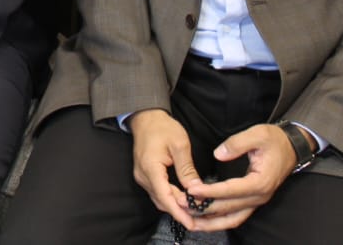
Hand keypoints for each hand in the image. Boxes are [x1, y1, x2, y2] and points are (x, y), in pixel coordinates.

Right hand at [129, 108, 202, 231]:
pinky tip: (183, 200)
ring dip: (176, 206)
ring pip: (160, 198)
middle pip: (162, 201)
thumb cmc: (162, 127)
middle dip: (181, 211)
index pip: (165, 197)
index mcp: (151, 168)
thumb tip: (196, 189)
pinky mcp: (145, 175)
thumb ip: (186, 169)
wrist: (145, 117)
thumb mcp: (179, 145)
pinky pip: (158, 192)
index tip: (192, 223)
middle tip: (200, 218)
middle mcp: (143, 176)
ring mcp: (142, 176)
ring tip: (195, 212)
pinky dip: (171, 198)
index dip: (179, 213)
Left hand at [185, 124, 299, 231]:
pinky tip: (205, 220)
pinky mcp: (252, 201)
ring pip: (232, 219)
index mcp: (260, 182)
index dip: (210, 192)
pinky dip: (219, 220)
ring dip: (210, 221)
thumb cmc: (274, 140)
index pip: (231, 191)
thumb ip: (237, 144)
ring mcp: (256, 201)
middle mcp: (259, 196)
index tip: (192, 191)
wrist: (291, 147)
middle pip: (228, 208)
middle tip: (182, 203)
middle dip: (204, 208)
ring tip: (189, 219)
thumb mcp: (257, 134)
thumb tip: (218, 153)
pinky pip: (235, 216)